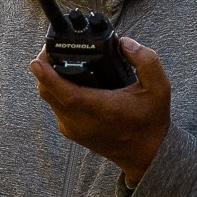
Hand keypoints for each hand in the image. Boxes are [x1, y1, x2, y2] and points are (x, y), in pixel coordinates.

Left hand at [30, 37, 169, 184]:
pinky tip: (68, 78)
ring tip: (60, 59)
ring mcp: (73, 128)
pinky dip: (56, 90)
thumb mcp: (159, 87)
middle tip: (53, 48)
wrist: (147, 154)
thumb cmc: (151, 121)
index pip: (64, 92)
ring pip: (49, 98)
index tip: (37, 60)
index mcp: (99, 109)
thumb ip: (146, 60)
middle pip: (48, 91)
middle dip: (45, 68)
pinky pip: (55, 106)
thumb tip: (124, 43)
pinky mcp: (71, 131)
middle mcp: (80, 121)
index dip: (46, 75)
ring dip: (49, 79)